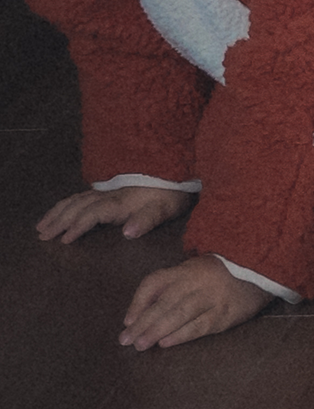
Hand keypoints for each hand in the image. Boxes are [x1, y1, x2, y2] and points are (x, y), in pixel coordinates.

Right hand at [39, 183, 192, 245]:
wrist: (178, 167)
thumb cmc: (172, 193)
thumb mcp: (166, 208)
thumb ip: (147, 219)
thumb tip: (127, 233)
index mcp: (121, 201)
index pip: (92, 214)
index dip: (77, 226)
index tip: (62, 241)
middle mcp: (110, 194)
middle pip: (78, 206)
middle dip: (58, 220)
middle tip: (40, 234)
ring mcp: (109, 189)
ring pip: (77, 199)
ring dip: (58, 211)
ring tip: (41, 224)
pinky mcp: (111, 187)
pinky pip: (82, 194)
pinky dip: (67, 202)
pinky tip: (61, 207)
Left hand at [119, 254, 269, 350]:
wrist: (262, 270)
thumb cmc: (222, 273)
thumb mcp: (196, 270)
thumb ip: (172, 285)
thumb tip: (141, 311)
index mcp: (187, 268)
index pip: (155, 282)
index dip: (138, 301)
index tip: (126, 321)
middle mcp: (198, 280)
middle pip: (164, 302)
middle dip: (143, 322)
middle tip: (125, 340)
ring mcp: (213, 297)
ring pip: (180, 314)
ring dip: (157, 330)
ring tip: (140, 345)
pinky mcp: (226, 313)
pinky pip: (200, 325)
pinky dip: (182, 334)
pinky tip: (166, 343)